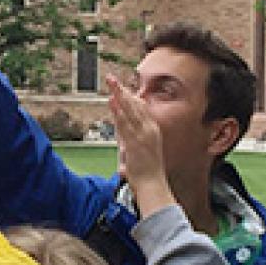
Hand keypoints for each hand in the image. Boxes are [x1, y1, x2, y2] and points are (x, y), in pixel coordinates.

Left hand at [108, 75, 175, 216]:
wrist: (153, 185)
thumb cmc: (147, 173)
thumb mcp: (138, 154)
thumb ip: (128, 144)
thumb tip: (119, 135)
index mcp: (152, 131)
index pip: (140, 109)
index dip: (129, 97)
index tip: (120, 88)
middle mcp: (149, 130)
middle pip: (134, 105)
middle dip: (122, 91)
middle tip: (112, 79)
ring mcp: (142, 135)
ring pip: (129, 111)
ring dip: (119, 96)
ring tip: (111, 84)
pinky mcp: (135, 142)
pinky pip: (125, 123)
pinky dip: (118, 112)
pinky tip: (112, 102)